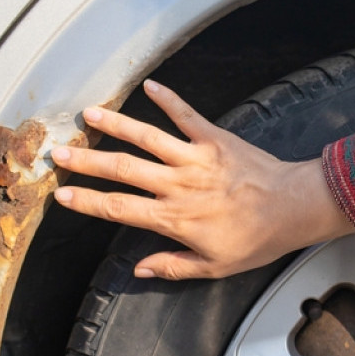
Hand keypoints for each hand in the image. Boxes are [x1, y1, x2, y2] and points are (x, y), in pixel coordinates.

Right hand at [51, 80, 354, 279]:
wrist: (294, 208)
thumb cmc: (258, 240)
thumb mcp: (215, 267)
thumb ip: (172, 267)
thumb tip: (138, 269)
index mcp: (174, 218)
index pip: (120, 209)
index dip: (88, 203)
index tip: (64, 195)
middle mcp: (178, 184)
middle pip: (122, 170)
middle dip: (87, 161)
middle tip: (60, 152)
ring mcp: (195, 158)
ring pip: (147, 138)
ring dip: (116, 124)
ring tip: (90, 114)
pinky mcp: (214, 138)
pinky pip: (186, 115)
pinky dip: (168, 98)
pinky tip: (149, 86)